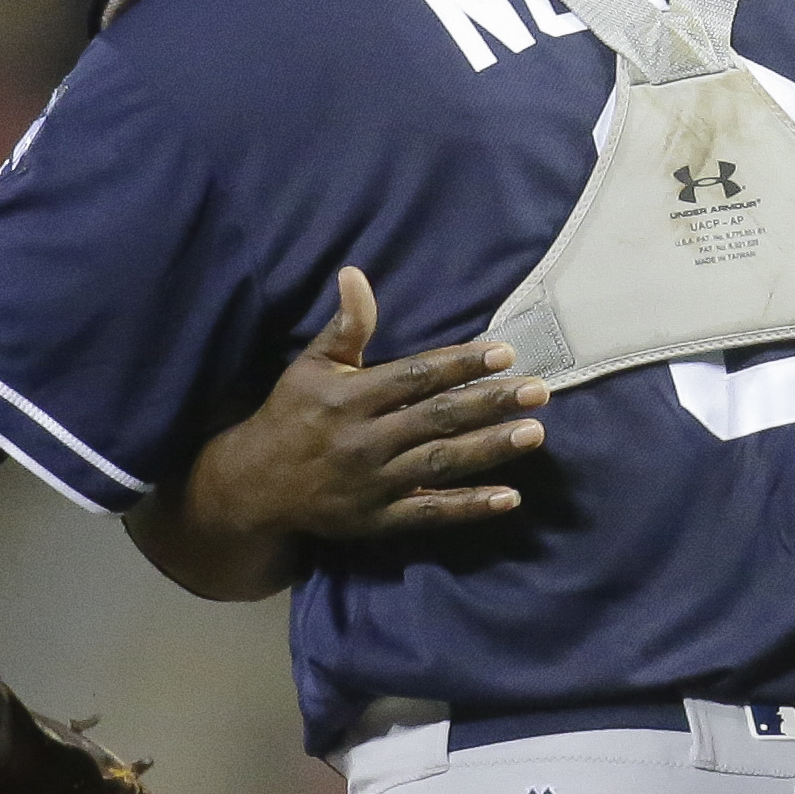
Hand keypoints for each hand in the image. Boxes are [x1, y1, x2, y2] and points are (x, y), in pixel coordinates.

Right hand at [128, 268, 548, 600]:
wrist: (256, 486)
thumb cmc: (292, 415)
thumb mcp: (312, 366)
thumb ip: (345, 326)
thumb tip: (356, 274)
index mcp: (351, 398)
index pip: (415, 377)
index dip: (460, 364)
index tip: (504, 352)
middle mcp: (366, 440)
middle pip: (437, 418)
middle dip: (490, 403)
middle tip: (539, 390)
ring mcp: (375, 483)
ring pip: (441, 463)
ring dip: (489, 449)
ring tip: (534, 433)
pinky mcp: (380, 520)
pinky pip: (430, 513)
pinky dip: (470, 507)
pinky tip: (509, 498)